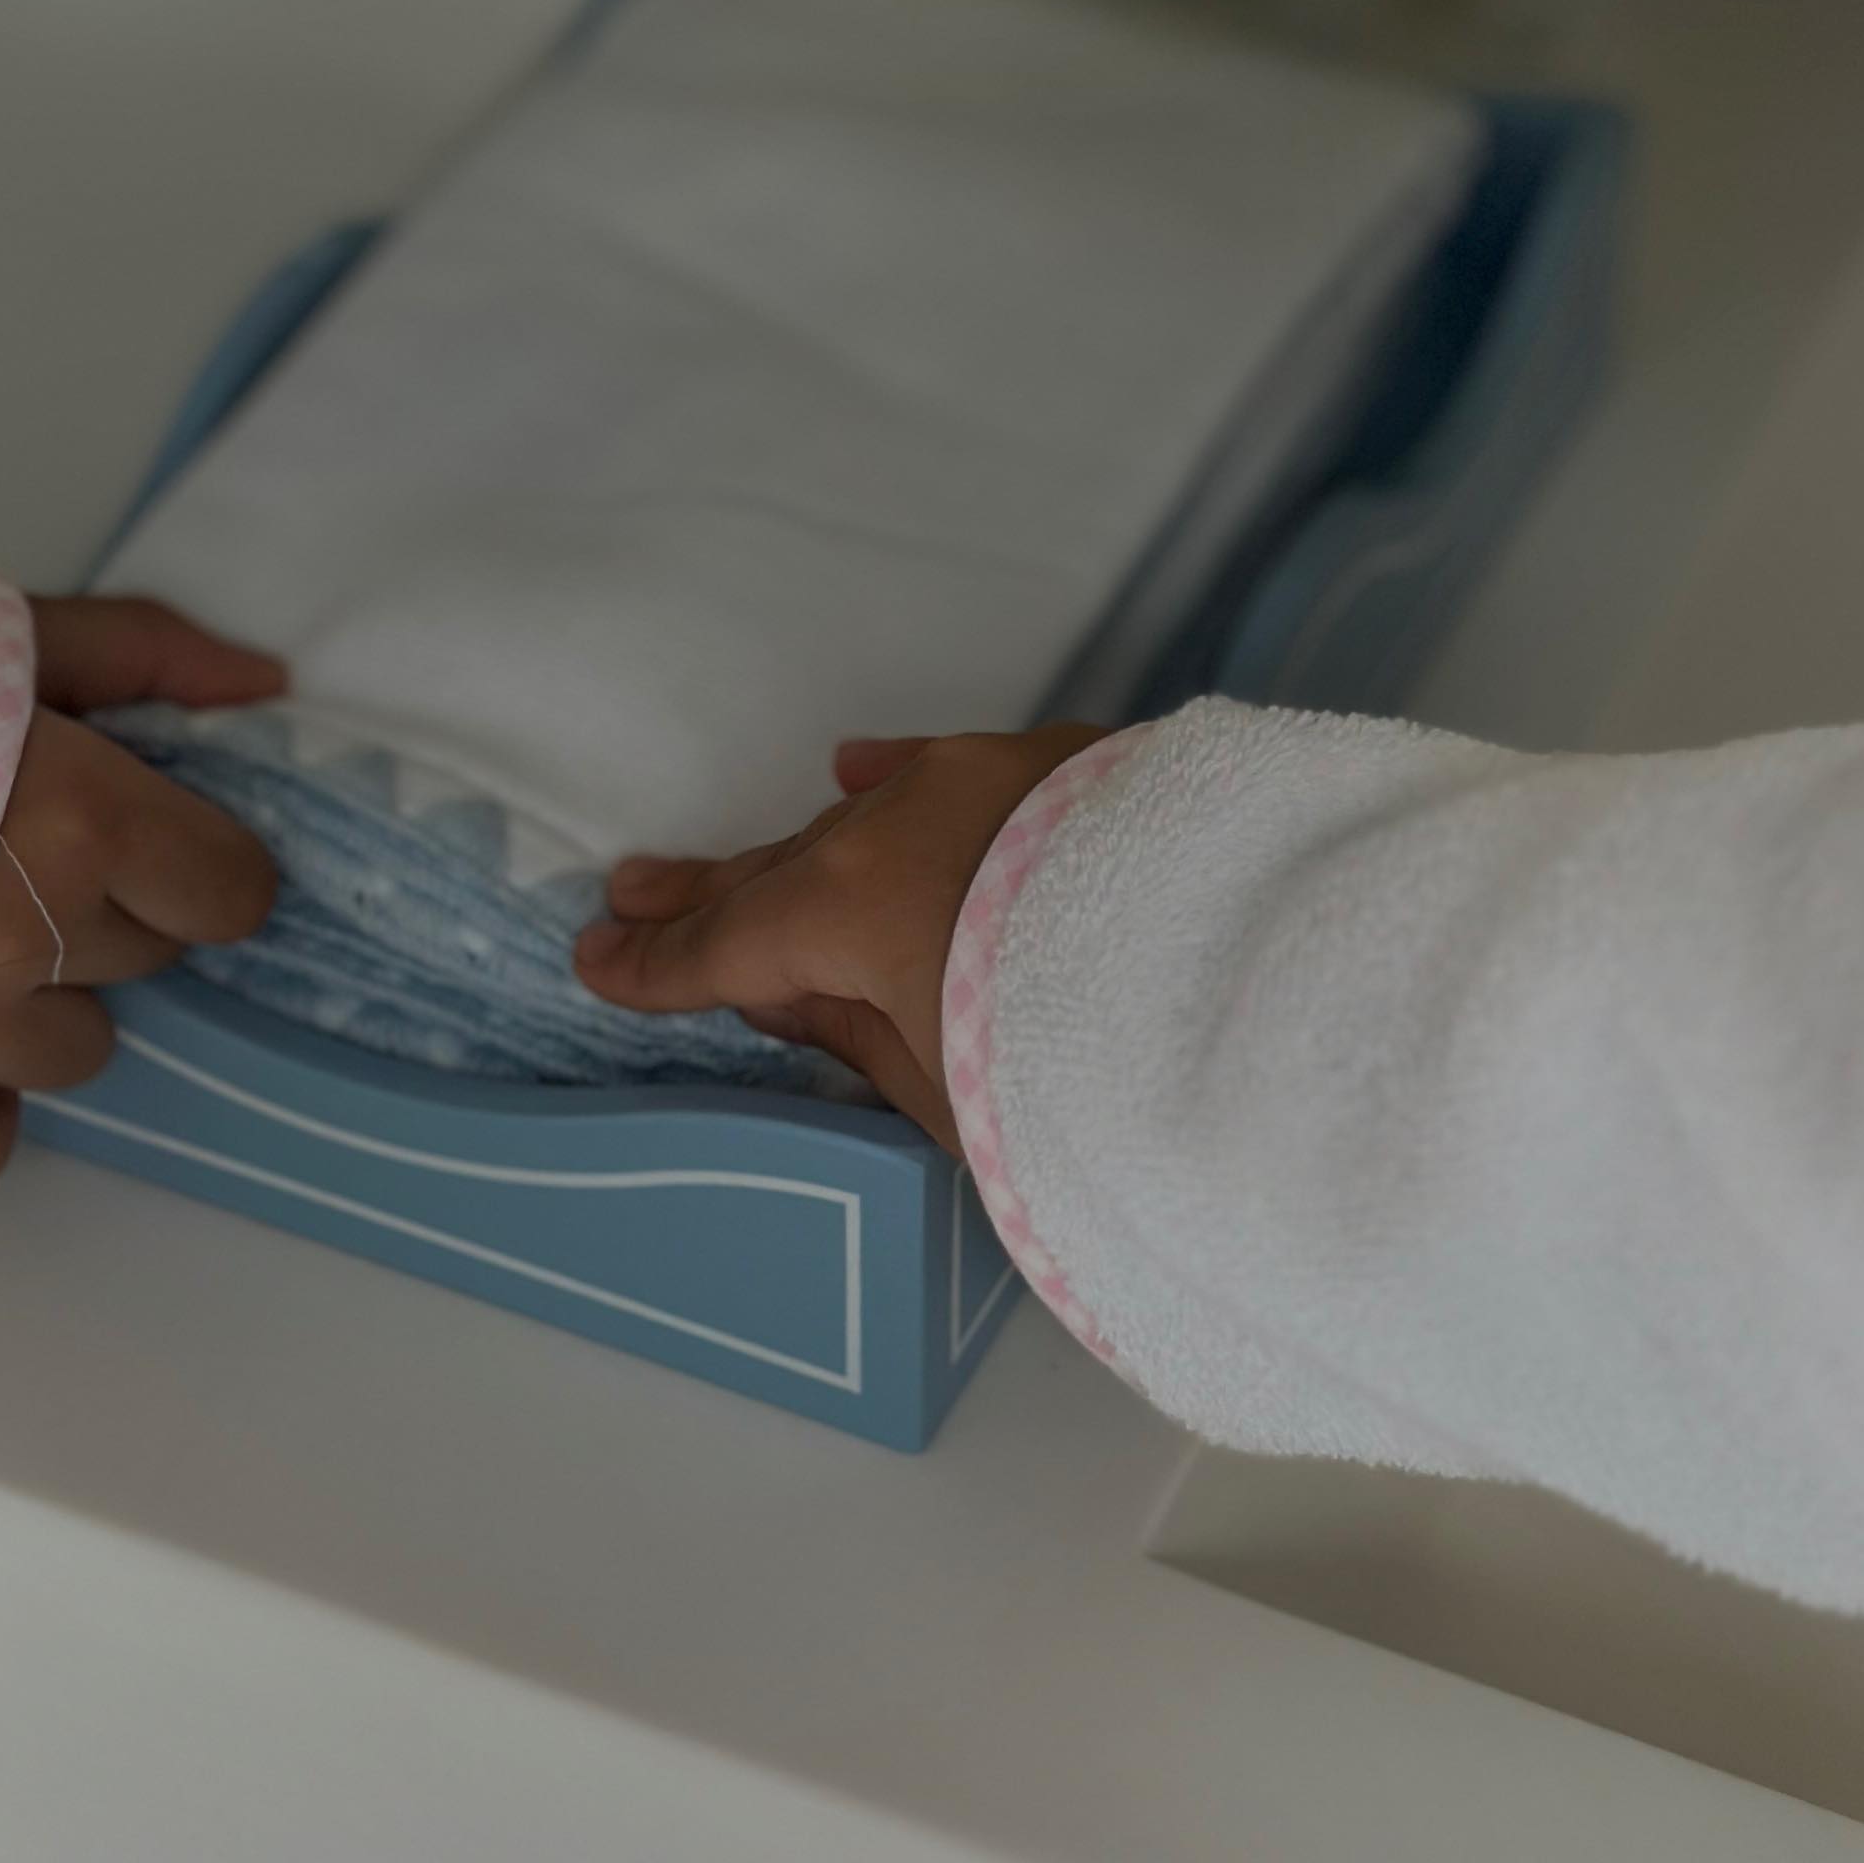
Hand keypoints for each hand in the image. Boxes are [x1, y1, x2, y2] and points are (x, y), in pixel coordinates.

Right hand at [0, 599, 286, 1194]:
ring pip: (74, 1053)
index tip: (160, 837)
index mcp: (75, 818)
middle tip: (20, 844)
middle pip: (145, 958)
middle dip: (107, 903)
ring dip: (41, 997)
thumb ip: (138, 659)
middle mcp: (21, 939)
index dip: (202, 860)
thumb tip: (262, 690)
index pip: (227, 892)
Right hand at [575, 726, 1102, 1151]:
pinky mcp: (1073, 770)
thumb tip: (800, 997)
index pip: (731, 950)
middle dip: (708, 895)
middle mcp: (908, 822)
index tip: (597, 963)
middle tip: (630, 898)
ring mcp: (993, 782)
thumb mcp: (954, 1095)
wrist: (1266, 970)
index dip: (660, 966)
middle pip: (788, 871)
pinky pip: (960, 771)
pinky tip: (859, 767)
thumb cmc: (1096, 1067)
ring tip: (734, 862)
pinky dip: (906, 779)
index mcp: (854, 911)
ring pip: (872, 820)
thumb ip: (863, 1037)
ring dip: (803, 845)